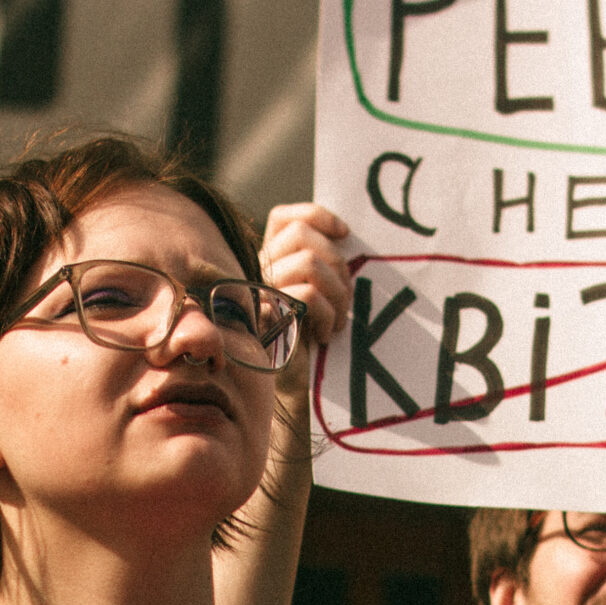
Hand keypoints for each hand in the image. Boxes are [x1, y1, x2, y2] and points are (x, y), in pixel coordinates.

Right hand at [260, 203, 351, 354]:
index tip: (345, 233)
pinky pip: (309, 295)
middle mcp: (259, 271)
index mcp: (270, 261)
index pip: (283, 217)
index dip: (316, 216)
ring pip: (309, 262)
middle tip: (346, 296)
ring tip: (339, 319)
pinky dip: (328, 314)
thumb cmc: (309, 343)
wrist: (291, 389)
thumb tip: (344, 239)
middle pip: (300, 234)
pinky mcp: (270, 317)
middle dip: (336, 261)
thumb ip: (322, 266)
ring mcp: (261, 293)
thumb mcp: (319, 295)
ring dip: (338, 292)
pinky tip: (326, 334)